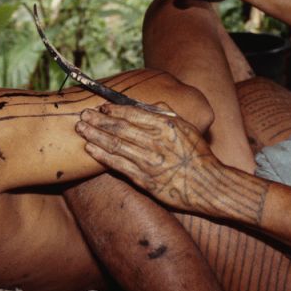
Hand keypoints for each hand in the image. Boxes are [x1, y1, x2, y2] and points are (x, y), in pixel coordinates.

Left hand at [75, 104, 221, 213]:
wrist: (209, 186)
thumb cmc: (198, 155)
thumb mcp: (187, 128)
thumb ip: (167, 115)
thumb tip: (150, 104)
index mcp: (166, 126)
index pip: (133, 114)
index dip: (114, 110)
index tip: (101, 107)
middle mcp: (156, 143)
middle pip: (120, 128)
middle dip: (99, 120)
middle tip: (83, 115)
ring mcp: (149, 162)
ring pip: (116, 145)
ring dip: (95, 135)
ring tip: (81, 129)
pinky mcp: (145, 181)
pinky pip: (119, 165)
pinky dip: (103, 156)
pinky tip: (90, 148)